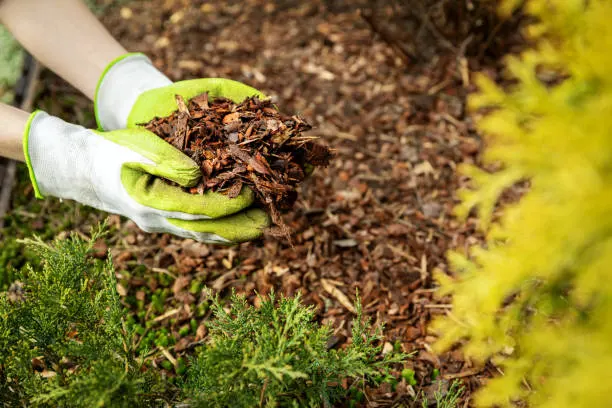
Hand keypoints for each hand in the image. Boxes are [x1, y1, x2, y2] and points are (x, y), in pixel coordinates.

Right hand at [90, 53, 270, 242]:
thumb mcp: (138, 148)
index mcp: (151, 202)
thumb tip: (198, 177)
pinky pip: (195, 229)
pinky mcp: (164, 221)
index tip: (252, 193)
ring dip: (231, 232)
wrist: (86, 169)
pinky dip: (218, 228)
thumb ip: (167, 162)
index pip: (200, 209)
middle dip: (238, 228)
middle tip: (267, 224)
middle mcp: (157, 221)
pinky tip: (236, 225)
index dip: (229, 204)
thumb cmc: (113, 152)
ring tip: (260, 227)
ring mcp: (160, 225)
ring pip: (202, 234)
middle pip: (205, 230)